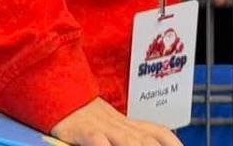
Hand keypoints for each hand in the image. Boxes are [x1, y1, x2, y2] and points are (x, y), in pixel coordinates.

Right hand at [51, 98, 182, 145]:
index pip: (158, 131)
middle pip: (146, 140)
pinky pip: (97, 139)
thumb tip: (144, 140)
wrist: (60, 92)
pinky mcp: (83, 131)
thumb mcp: (111, 125)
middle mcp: (119, 125)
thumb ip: (129, 135)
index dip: (173, 142)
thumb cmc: (85, 116)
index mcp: (128, 124)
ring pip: (127, 141)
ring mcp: (102, 127)